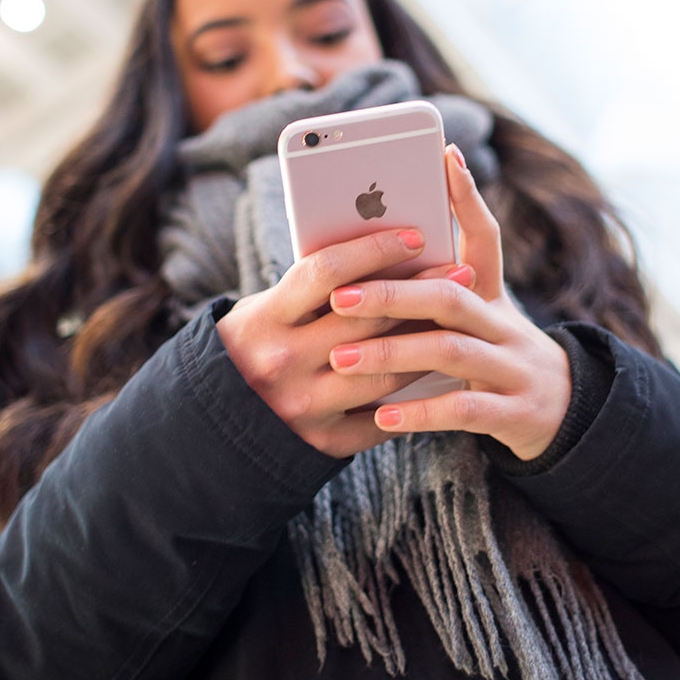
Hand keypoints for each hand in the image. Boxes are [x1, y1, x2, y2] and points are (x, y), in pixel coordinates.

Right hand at [216, 226, 473, 457]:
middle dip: (420, 292)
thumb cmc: (254, 347)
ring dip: (428, 344)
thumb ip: (313, 290)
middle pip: (367, 321)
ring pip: (385, 370)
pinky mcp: (323, 442)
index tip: (416, 237)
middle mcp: (282, 363)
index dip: (375, 250)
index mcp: (264, 320)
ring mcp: (303, 407)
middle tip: (462, 274)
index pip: (326, 273)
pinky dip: (412, 394)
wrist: (217, 424)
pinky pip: (381, 415)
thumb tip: (385, 255)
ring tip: (458, 323)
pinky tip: (438, 372)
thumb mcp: (265, 310)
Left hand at [325, 145, 572, 459]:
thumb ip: (433, 291)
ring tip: (342, 359)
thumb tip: (374, 257)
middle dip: (393, 294)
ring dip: (393, 352)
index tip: (443, 156)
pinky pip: (465, 409)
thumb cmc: (496, 355)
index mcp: (492, 294)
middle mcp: (505, 324)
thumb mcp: (477, 318)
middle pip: (450, 295)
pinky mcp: (514, 412)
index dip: (468, 197)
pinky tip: (383, 416)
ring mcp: (513, 368)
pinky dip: (422, 412)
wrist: (564, 412)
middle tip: (340, 297)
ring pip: (453, 351)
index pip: (485, 236)